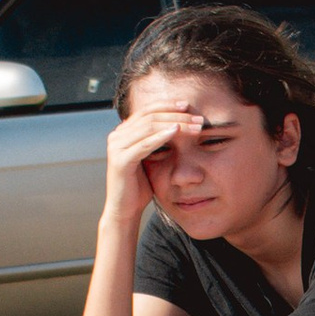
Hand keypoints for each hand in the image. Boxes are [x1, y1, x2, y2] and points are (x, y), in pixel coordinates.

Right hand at [102, 103, 203, 221]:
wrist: (124, 210)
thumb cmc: (139, 187)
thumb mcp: (150, 159)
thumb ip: (156, 142)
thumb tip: (176, 127)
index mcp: (123, 132)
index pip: (147, 111)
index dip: (167, 105)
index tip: (187, 105)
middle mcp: (117, 136)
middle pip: (150, 116)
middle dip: (175, 114)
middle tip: (197, 117)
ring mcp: (117, 147)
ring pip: (149, 127)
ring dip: (174, 123)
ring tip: (194, 125)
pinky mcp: (121, 160)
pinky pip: (144, 144)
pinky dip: (161, 136)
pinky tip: (176, 131)